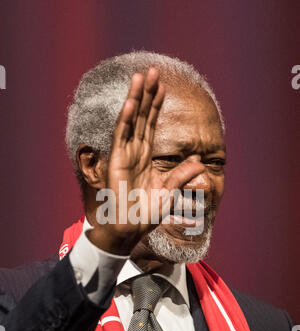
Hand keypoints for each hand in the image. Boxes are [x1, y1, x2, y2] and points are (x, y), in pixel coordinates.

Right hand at [88, 68, 201, 254]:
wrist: (130, 228)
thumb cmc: (146, 213)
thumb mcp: (169, 193)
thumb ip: (181, 177)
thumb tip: (200, 165)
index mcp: (147, 156)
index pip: (152, 125)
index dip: (157, 105)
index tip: (163, 86)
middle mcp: (135, 151)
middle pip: (143, 116)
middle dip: (148, 94)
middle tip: (153, 70)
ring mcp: (125, 154)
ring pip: (131, 120)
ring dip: (136, 99)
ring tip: (141, 76)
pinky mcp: (117, 161)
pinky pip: (122, 136)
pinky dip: (126, 120)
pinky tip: (131, 103)